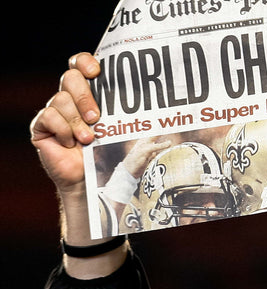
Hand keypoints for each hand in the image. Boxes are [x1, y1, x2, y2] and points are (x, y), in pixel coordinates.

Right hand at [31, 53, 128, 276]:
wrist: (88, 184)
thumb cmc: (104, 158)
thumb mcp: (119, 136)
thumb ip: (130, 120)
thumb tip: (161, 115)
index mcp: (86, 95)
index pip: (80, 65)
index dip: (85, 62)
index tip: (97, 70)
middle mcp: (68, 100)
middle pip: (70, 77)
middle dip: (84, 95)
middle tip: (96, 117)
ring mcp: (54, 112)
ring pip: (60, 99)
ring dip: (77, 122)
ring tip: (87, 139)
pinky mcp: (41, 127)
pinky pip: (49, 116)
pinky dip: (64, 131)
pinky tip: (71, 144)